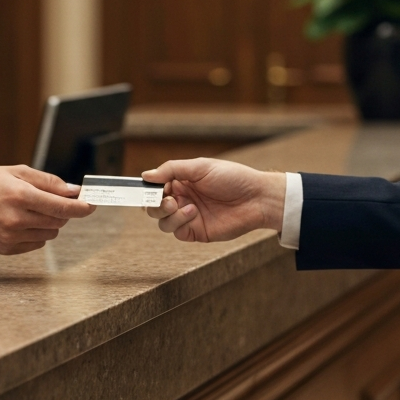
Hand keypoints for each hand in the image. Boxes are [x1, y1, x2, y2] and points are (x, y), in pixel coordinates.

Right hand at [0, 165, 94, 254]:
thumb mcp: (16, 172)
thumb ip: (48, 182)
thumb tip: (73, 190)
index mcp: (20, 196)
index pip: (62, 206)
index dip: (81, 207)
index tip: (92, 205)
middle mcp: (16, 219)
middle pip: (59, 220)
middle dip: (63, 210)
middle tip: (54, 200)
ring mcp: (10, 236)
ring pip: (50, 233)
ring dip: (50, 222)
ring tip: (32, 209)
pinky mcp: (6, 248)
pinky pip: (37, 243)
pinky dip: (37, 233)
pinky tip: (22, 221)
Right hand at [142, 158, 285, 242]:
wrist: (256, 198)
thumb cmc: (232, 178)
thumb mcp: (200, 167)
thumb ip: (171, 169)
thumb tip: (145, 175)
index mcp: (181, 181)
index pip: (154, 187)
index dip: (146, 190)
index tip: (143, 190)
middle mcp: (182, 199)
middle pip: (153, 207)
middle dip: (154, 204)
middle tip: (166, 200)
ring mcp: (188, 217)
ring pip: (162, 221)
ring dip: (167, 214)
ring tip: (184, 205)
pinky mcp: (196, 232)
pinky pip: (176, 232)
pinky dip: (179, 223)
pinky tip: (193, 213)